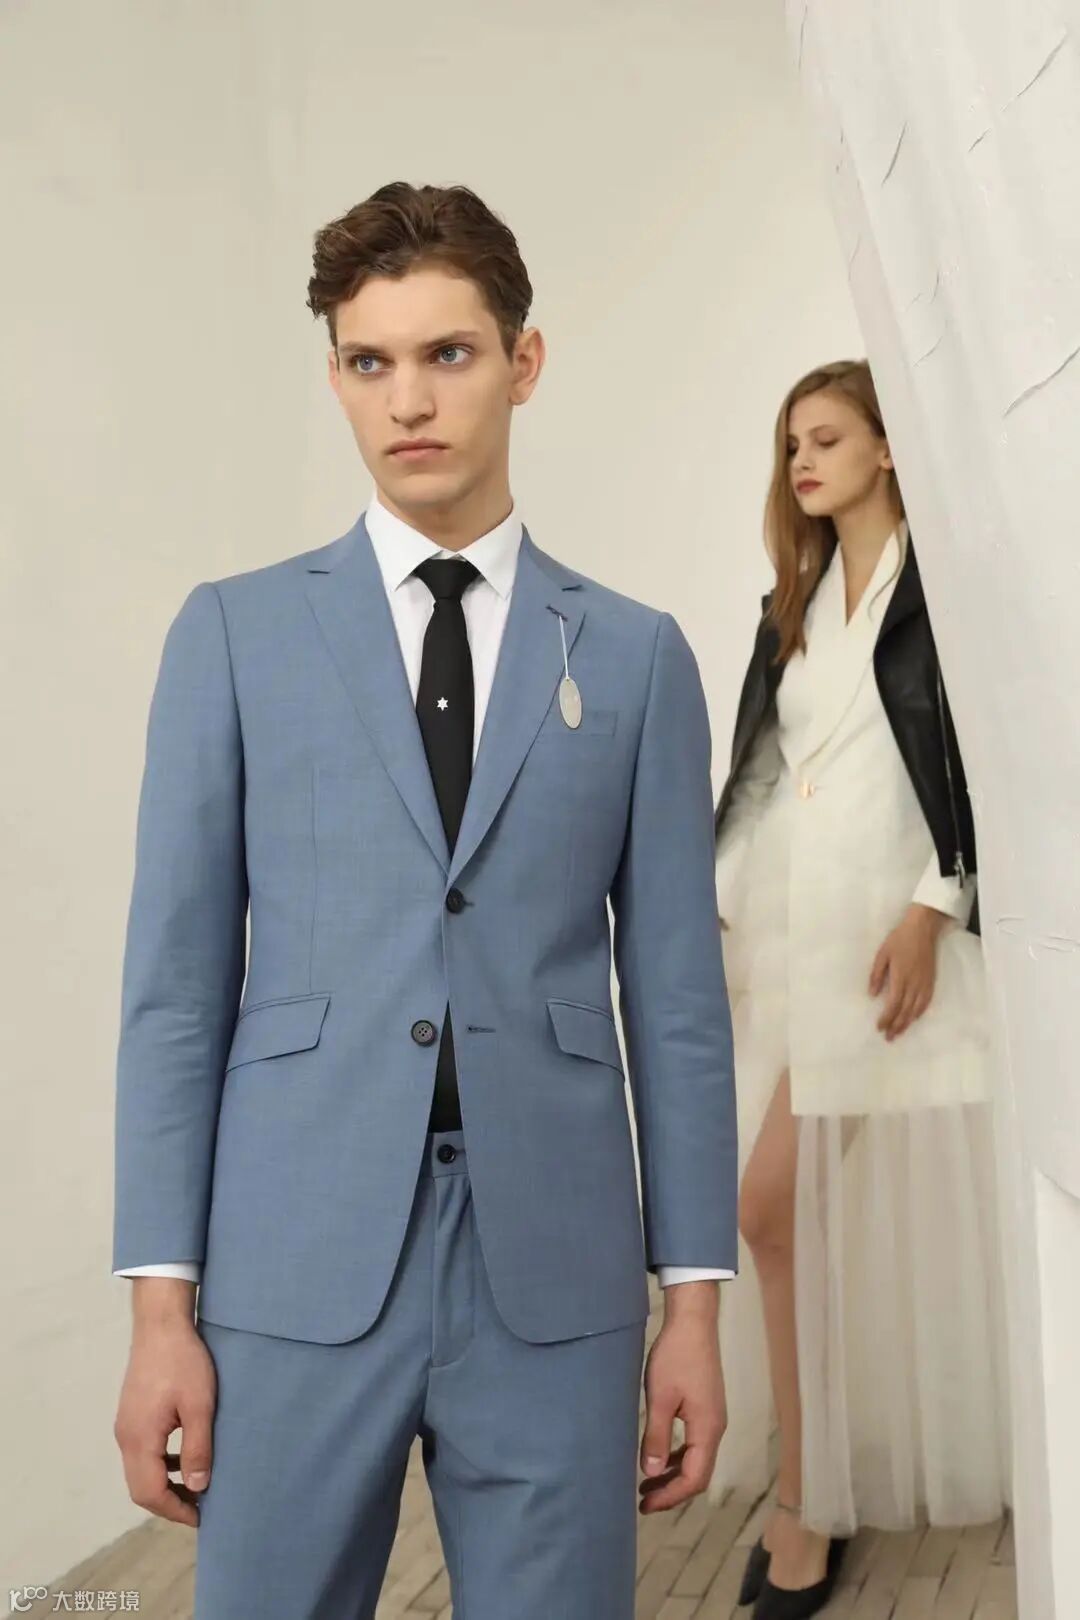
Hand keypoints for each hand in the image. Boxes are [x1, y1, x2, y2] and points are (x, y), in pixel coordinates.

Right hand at [114, 1309, 216, 1526]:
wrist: (161, 1323)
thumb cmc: (183, 1361)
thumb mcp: (199, 1406)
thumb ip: (197, 1448)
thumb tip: (197, 1488)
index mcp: (139, 1439)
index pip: (150, 1493)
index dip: (175, 1510)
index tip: (202, 1516)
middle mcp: (125, 1437)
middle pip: (140, 1488)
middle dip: (168, 1503)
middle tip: (199, 1507)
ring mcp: (126, 1425)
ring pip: (139, 1471)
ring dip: (164, 1485)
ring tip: (195, 1487)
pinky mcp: (131, 1415)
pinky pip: (142, 1453)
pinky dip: (160, 1466)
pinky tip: (183, 1458)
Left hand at [639, 1293, 726, 1513]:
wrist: (693, 1323)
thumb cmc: (675, 1357)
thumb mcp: (660, 1398)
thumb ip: (656, 1437)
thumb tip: (652, 1474)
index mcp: (707, 1429)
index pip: (694, 1478)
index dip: (670, 1496)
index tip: (645, 1505)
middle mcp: (716, 1428)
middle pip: (698, 1473)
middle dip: (672, 1491)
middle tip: (643, 1501)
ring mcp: (713, 1417)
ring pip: (697, 1459)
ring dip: (674, 1474)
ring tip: (647, 1484)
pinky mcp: (707, 1407)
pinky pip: (695, 1443)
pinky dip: (678, 1456)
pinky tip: (660, 1456)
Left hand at [868, 902, 948, 1041]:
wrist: (923, 928)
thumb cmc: (899, 939)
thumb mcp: (882, 954)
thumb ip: (877, 975)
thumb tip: (872, 994)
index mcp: (901, 978)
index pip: (893, 1005)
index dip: (886, 1018)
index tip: (879, 1028)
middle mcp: (914, 984)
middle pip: (905, 1011)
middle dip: (896, 1026)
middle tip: (888, 1037)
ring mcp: (925, 983)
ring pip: (916, 1009)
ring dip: (907, 1023)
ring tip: (899, 1033)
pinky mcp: (931, 981)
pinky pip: (926, 1002)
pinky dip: (919, 1013)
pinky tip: (914, 1018)